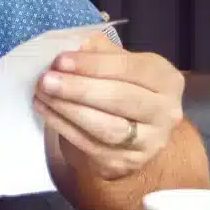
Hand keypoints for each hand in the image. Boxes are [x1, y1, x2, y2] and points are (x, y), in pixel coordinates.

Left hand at [34, 33, 183, 181]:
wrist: (136, 128)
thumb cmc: (125, 85)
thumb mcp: (120, 62)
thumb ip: (100, 52)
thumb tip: (71, 47)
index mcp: (166, 79)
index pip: (131, 69)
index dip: (94, 64)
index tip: (60, 60)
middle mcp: (165, 112)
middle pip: (121, 100)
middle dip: (79, 89)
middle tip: (46, 80)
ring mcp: (149, 141)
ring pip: (107, 128)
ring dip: (69, 110)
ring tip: (42, 94)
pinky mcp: (126, 162)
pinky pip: (91, 145)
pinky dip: (64, 127)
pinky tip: (45, 110)